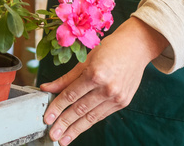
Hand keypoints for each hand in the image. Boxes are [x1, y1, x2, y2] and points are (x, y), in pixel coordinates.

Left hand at [39, 17, 167, 144]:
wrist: (137, 47)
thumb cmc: (110, 49)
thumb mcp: (85, 60)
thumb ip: (66, 78)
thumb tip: (47, 88)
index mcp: (96, 74)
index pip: (71, 95)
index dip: (57, 108)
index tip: (47, 118)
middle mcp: (107, 88)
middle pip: (80, 109)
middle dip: (64, 124)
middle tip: (52, 134)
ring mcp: (116, 97)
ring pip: (91, 117)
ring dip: (76, 129)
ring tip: (63, 139)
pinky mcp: (123, 102)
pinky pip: (102, 115)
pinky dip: (89, 122)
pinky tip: (79, 129)